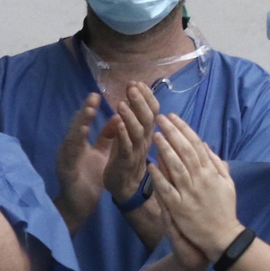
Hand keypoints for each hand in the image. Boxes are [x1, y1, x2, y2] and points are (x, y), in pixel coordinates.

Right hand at [55, 93, 115, 228]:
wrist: (79, 204)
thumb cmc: (89, 177)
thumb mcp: (101, 154)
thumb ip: (106, 138)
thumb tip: (116, 118)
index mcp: (78, 144)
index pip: (85, 123)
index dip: (90, 109)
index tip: (98, 94)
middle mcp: (69, 148)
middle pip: (76, 127)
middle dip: (84, 112)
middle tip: (92, 97)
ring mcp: (65, 159)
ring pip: (71, 139)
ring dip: (79, 125)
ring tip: (87, 112)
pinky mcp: (67, 172)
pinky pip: (71, 158)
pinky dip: (76, 146)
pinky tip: (81, 136)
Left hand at [105, 82, 159, 205]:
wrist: (126, 188)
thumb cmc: (128, 160)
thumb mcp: (132, 138)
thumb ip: (133, 121)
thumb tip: (130, 101)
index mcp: (147, 133)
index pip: (152, 111)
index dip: (147, 96)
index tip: (138, 82)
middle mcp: (146, 140)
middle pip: (149, 117)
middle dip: (141, 100)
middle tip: (132, 86)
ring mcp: (137, 150)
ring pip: (138, 130)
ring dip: (131, 115)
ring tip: (122, 101)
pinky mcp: (126, 161)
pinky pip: (127, 146)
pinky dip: (123, 133)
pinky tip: (117, 122)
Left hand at [151, 113, 240, 260]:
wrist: (223, 236)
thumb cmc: (225, 209)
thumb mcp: (227, 184)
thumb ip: (217, 164)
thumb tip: (205, 146)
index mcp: (211, 172)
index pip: (196, 145)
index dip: (183, 129)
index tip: (173, 117)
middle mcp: (200, 179)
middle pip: (185, 151)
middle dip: (171, 132)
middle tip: (159, 118)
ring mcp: (189, 193)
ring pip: (176, 166)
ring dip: (165, 149)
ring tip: (154, 135)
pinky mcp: (180, 207)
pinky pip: (167, 189)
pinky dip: (159, 176)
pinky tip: (151, 164)